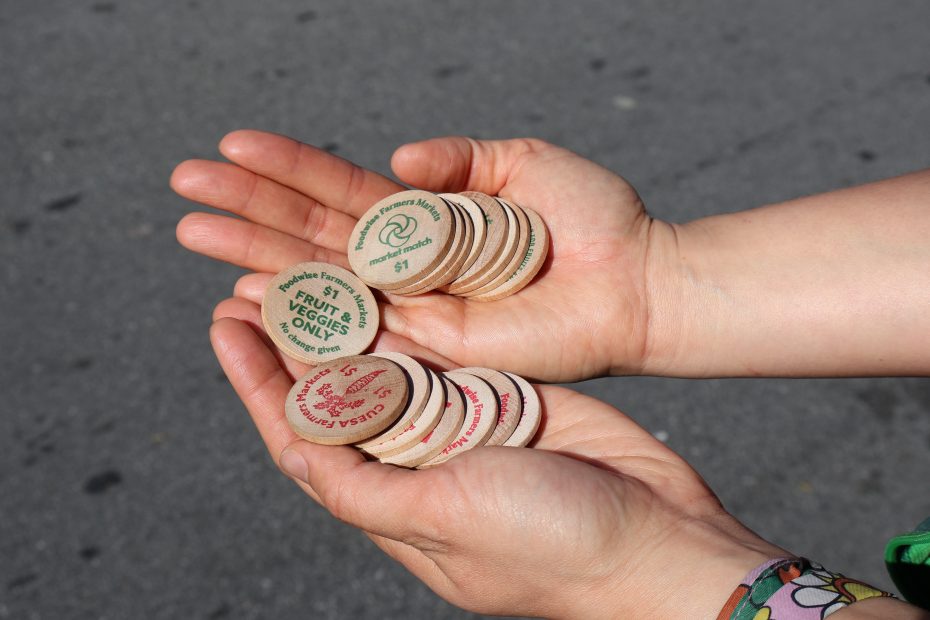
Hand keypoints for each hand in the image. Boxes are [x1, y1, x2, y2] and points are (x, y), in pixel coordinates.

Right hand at [174, 130, 671, 381]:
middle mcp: (408, 264)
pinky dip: (301, 308)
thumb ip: (457, 159)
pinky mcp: (431, 344)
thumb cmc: (592, 220)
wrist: (636, 280)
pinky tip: (249, 291)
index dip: (287, 166)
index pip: (342, 189)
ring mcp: (414, 305)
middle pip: (313, 231)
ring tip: (192, 229)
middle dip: (247, 206)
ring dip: (254, 250)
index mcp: (427, 217)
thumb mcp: (521, 164)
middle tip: (182, 184)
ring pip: (320, 275)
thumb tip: (393, 159)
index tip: (231, 144)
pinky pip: (357, 324)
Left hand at [209, 297, 783, 618]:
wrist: (659, 538)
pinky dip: (412, 316)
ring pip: (389, 363)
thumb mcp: (443, 521)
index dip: (258, 382)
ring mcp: (463, 426)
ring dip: (348, 319)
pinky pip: (446, 349)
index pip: (303, 435)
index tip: (226, 323)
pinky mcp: (506, 395)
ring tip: (309, 267)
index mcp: (391, 500)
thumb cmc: (551, 546)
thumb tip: (289, 445)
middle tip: (257, 278)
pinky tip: (386, 279)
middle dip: (294, 339)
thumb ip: (362, 487)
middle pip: (338, 391)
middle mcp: (418, 462)